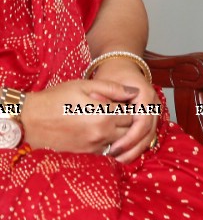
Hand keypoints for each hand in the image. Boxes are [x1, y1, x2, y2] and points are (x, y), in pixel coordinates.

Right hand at [21, 78, 141, 156]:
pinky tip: (100, 132)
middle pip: (129, 129)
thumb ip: (113, 88)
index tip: (124, 102)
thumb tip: (135, 91)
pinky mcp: (84, 154)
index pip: (133, 114)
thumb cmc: (55, 99)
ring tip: (110, 121)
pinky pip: (107, 151)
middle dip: (129, 121)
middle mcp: (101, 133)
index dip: (131, 107)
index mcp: (104, 115)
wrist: (28, 120)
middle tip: (119, 111)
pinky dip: (109, 143)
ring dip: (121, 133)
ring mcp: (93, 146)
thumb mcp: (84, 85)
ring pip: (120, 142)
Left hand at [91, 59, 159, 162]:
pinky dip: (136, 147)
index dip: (129, 138)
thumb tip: (100, 107)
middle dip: (133, 149)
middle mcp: (154, 104)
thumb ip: (106, 96)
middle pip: (149, 133)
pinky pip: (147, 136)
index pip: (142, 122)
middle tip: (116, 159)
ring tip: (119, 161)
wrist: (123, 67)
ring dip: (136, 151)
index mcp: (145, 95)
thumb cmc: (113, 75)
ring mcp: (154, 112)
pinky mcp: (150, 118)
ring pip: (150, 137)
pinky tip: (124, 155)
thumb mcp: (107, 81)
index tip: (113, 149)